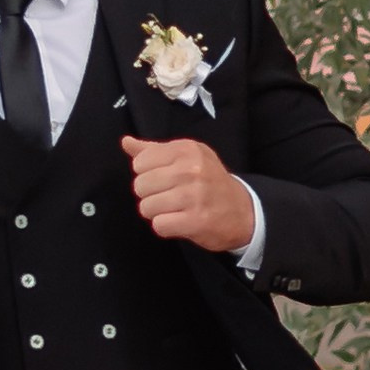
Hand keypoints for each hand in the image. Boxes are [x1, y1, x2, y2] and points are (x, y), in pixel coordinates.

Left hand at [123, 133, 259, 254]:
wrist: (243, 210)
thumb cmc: (209, 181)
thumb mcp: (187, 157)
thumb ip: (154, 150)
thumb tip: (126, 142)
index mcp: (186, 150)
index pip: (141, 162)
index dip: (146, 174)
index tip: (163, 178)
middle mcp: (191, 169)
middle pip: (140, 185)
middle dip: (149, 195)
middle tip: (168, 196)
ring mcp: (194, 195)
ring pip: (146, 207)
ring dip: (156, 213)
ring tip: (174, 209)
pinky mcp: (196, 220)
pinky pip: (159, 225)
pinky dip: (165, 226)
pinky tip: (179, 221)